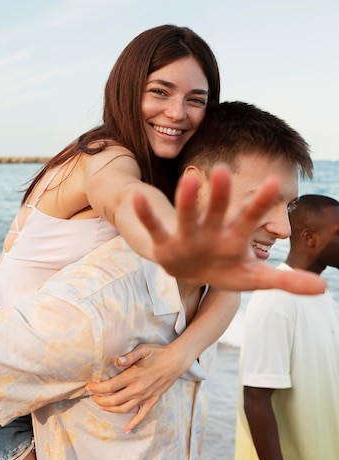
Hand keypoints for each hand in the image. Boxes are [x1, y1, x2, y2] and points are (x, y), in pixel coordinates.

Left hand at [86, 343, 182, 432]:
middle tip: (93, 397)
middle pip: (113, 400)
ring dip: (110, 410)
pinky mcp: (152, 401)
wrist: (176, 361)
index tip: (88, 386)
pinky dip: (133, 424)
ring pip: (123, 409)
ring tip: (102, 406)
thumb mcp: (143, 349)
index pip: (110, 386)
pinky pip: (142, 416)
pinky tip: (126, 429)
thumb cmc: (158, 353)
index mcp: (133, 376)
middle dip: (100, 400)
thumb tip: (117, 361)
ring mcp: (145, 397)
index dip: (97, 388)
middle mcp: (137, 389)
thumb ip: (129, 356)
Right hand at [133, 166, 325, 294]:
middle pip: (217, 211)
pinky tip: (139, 197)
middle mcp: (212, 230)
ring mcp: (188, 235)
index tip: (274, 182)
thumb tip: (324, 289)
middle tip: (223, 170)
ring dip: (187, 199)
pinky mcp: (166, 244)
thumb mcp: (254, 278)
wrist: (192, 273)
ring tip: (187, 178)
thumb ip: (285, 280)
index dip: (259, 203)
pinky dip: (147, 214)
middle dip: (220, 195)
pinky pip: (155, 227)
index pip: (249, 218)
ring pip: (187, 214)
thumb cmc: (225, 268)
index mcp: (234, 237)